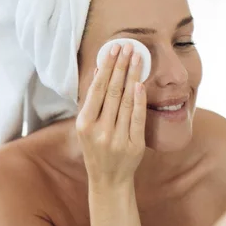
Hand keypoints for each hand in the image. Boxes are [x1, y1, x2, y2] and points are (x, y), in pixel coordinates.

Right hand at [76, 43, 146, 186]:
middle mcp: (100, 131)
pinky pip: (137, 118)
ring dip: (132, 76)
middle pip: (112, 92)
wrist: (108, 179)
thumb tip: (99, 70)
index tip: (113, 50)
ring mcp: (117, 139)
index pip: (96, 90)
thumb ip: (93, 101)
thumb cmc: (96, 148)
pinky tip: (140, 84)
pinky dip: (139, 100)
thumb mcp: (87, 126)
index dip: (106, 68)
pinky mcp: (134, 145)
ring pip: (126, 102)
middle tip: (128, 46)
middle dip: (121, 66)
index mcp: (84, 124)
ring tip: (138, 57)